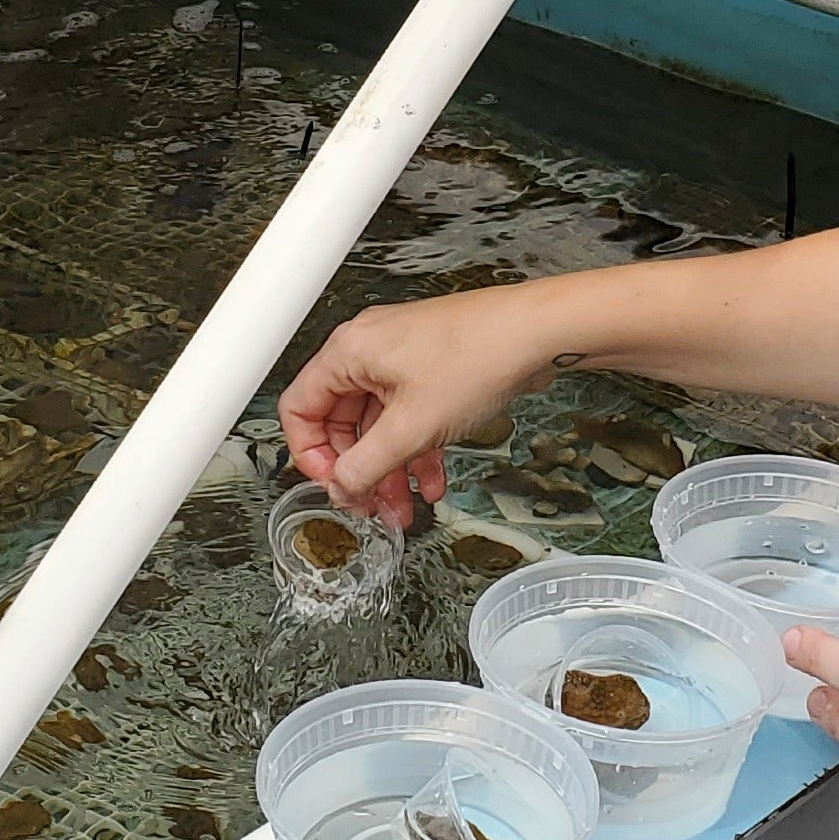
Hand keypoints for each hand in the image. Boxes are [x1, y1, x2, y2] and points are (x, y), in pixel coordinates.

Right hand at [277, 289, 561, 527]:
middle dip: (358, 470)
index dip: (311, 454)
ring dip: (390, 468)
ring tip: (405, 506)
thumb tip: (342, 486)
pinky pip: (408, 415)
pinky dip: (416, 449)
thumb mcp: (412, 427)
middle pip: (341, 421)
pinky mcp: (431, 368)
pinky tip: (433, 480)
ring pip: (379, 424)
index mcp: (349, 352)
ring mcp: (402, 358)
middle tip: (372, 505)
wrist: (538, 333)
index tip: (335, 485)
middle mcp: (369, 350)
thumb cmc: (479, 356)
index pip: (300, 408)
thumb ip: (367, 464)